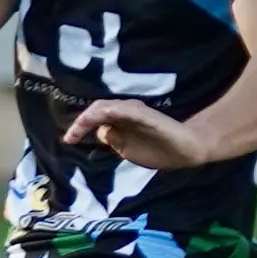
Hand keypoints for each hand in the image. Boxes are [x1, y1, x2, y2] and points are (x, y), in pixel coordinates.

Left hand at [61, 97, 206, 168]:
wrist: (187, 150)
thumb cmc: (160, 149)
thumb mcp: (128, 149)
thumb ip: (114, 139)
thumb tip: (98, 132)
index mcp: (120, 121)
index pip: (95, 119)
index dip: (80, 127)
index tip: (68, 140)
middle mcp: (126, 112)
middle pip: (97, 111)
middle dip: (81, 122)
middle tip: (70, 136)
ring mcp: (136, 112)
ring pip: (108, 107)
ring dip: (92, 116)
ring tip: (79, 126)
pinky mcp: (148, 115)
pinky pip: (128, 111)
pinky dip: (114, 111)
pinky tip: (104, 114)